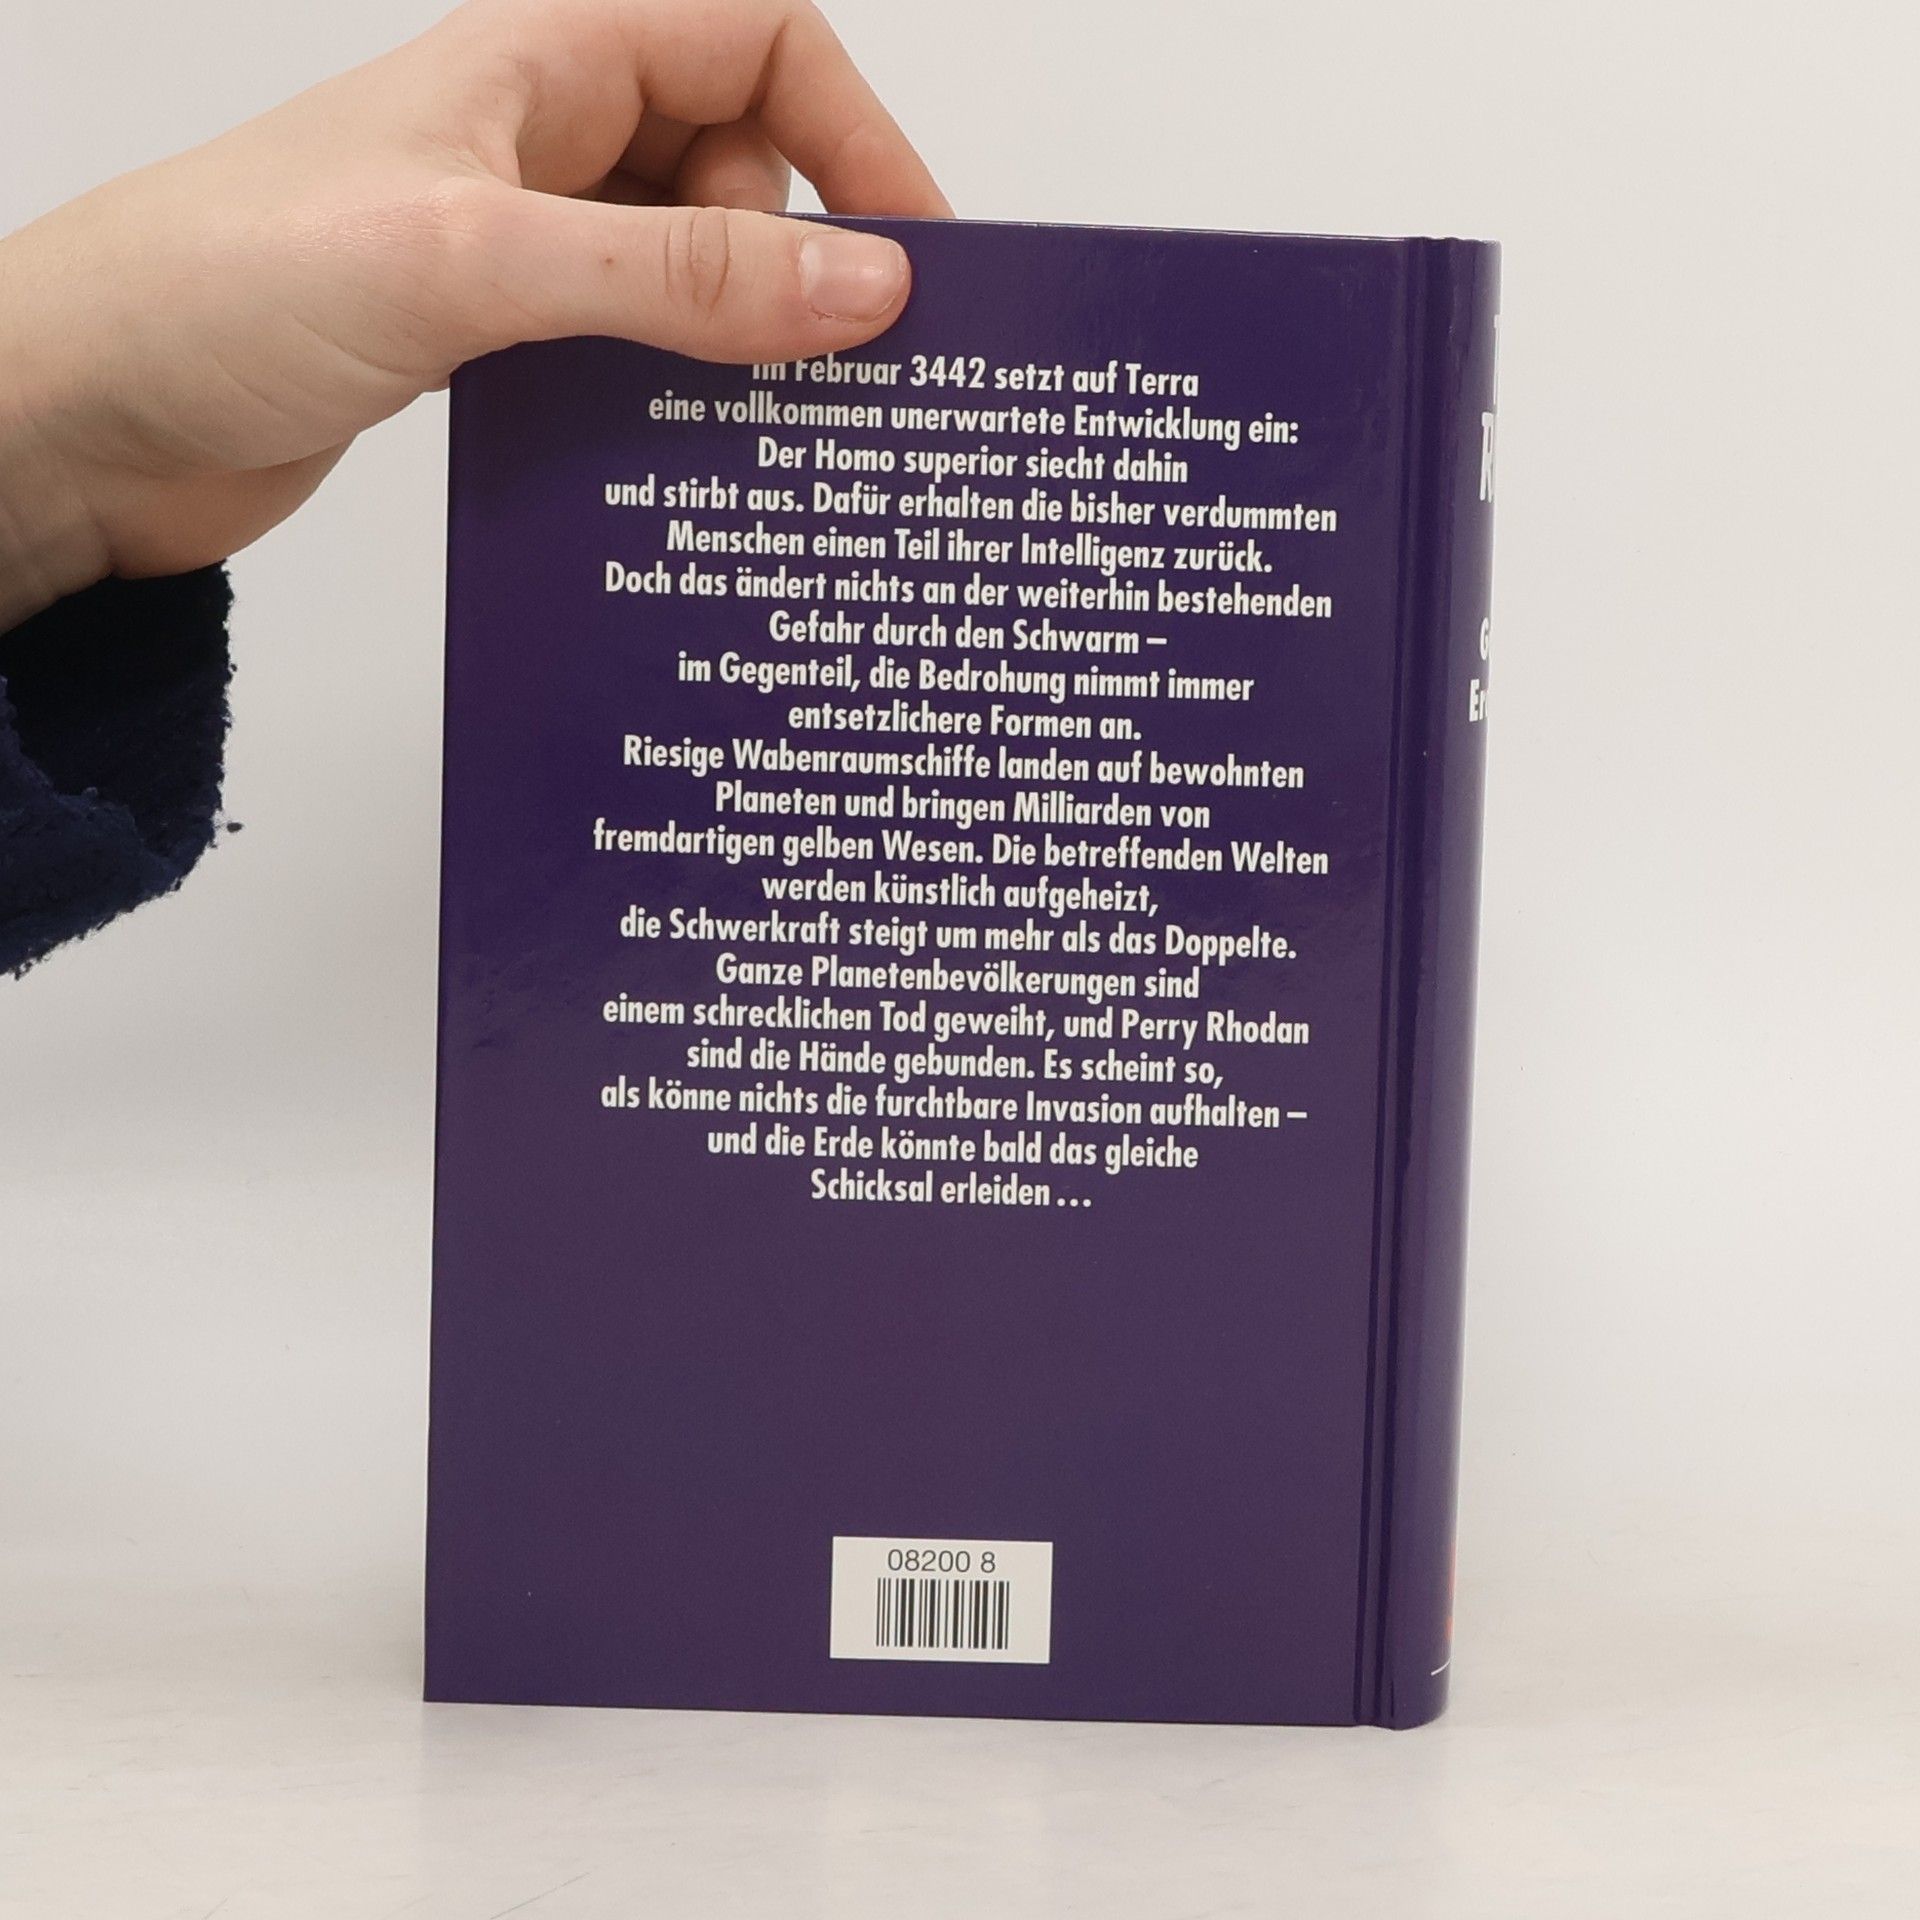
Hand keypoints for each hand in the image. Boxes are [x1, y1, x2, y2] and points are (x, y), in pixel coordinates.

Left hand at [0, 0, 946, 628]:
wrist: (84, 416)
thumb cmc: (227, 286)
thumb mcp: (479, 263)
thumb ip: (676, 280)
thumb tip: (865, 290)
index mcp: (542, 59)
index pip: (756, 43)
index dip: (855, 135)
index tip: (915, 259)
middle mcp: (541, 142)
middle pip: (740, 167)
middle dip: (804, 265)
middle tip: (847, 382)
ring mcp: (518, 246)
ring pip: (689, 274)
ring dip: (743, 351)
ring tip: (786, 445)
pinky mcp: (494, 345)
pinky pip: (631, 355)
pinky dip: (676, 402)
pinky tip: (693, 471)